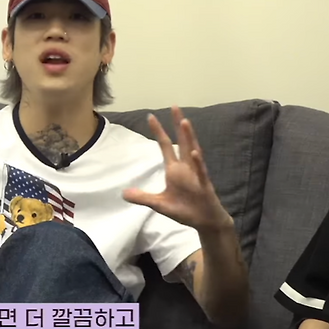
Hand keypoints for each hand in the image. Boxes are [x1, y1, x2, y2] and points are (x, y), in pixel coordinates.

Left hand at [122, 106, 229, 230]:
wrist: (204, 221)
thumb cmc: (184, 209)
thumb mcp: (159, 204)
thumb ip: (143, 197)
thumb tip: (124, 194)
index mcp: (175, 170)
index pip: (165, 146)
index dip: (158, 132)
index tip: (150, 116)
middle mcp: (186, 167)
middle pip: (182, 142)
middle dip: (177, 125)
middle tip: (174, 107)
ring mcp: (196, 174)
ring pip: (193, 151)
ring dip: (189, 137)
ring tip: (184, 122)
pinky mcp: (204, 185)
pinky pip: (201, 172)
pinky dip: (198, 163)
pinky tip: (194, 153)